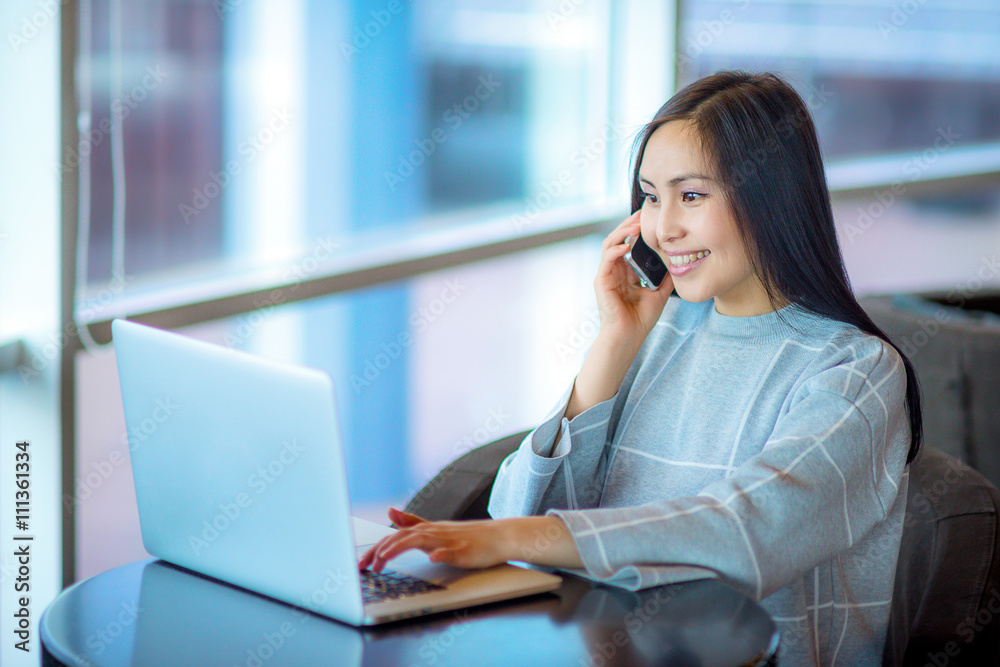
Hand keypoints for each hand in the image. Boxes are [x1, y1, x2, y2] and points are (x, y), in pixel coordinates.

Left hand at [358, 507, 513, 572]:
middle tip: (364, 566)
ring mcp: (449, 540)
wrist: (500, 536)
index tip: (362, 562)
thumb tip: (391, 511)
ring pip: (421, 540)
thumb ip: (414, 522)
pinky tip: (434, 558)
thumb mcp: (437, 528)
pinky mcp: (464, 550)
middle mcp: (435, 532)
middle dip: (380, 550)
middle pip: (402, 537)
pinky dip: (442, 554)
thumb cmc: (469, 536)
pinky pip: (451, 551)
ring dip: (401, 548)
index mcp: (427, 530)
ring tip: (384, 559)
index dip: (377, 548)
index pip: (396, 535)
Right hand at [595, 211, 672, 343]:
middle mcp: (614, 271)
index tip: (647, 218)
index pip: (628, 244)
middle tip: (642, 213)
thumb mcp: (658, 293)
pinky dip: (616, 249)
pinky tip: (627, 244)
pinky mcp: (601, 282)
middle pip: (617, 239)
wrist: (629, 337)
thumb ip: (664, 279)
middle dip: (629, 225)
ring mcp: (606, 275)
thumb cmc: (640, 319)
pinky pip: (606, 259)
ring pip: (609, 244)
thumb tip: (677, 264)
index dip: (635, 230)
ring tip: (635, 224)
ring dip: (622, 232)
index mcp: (625, 273)